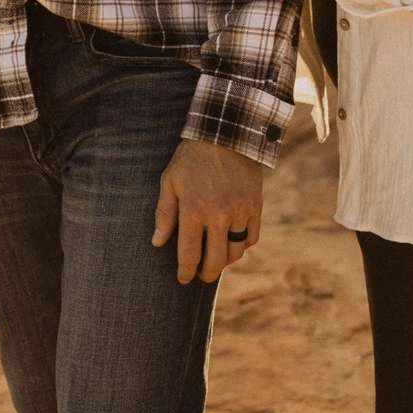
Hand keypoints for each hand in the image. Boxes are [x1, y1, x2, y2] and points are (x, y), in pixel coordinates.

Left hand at [151, 138, 264, 283]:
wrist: (226, 134)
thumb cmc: (192, 158)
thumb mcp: (170, 181)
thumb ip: (164, 213)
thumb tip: (157, 242)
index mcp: (194, 211)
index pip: (189, 254)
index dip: (185, 271)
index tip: (182, 279)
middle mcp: (219, 216)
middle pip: (215, 261)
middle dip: (205, 274)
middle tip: (200, 276)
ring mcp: (240, 212)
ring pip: (235, 253)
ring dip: (224, 261)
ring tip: (216, 260)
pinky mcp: (255, 207)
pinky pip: (251, 238)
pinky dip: (242, 245)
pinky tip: (233, 243)